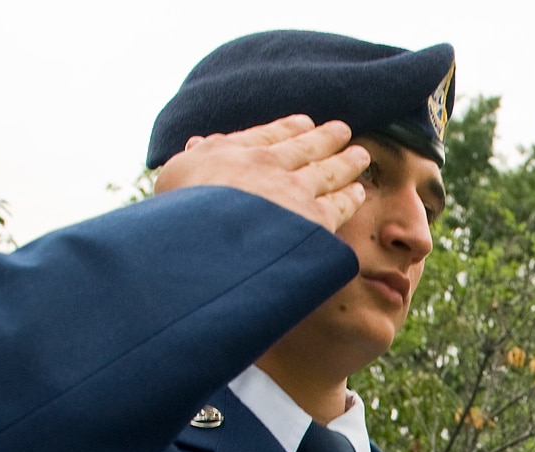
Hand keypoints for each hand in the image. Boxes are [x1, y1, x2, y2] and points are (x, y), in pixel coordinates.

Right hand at [155, 116, 368, 232]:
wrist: (206, 245)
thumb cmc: (179, 218)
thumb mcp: (173, 179)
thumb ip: (192, 159)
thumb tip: (197, 145)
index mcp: (230, 153)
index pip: (265, 136)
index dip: (287, 128)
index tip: (304, 122)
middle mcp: (266, 166)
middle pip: (304, 147)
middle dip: (325, 138)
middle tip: (343, 130)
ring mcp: (293, 192)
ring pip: (327, 172)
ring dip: (346, 162)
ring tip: (361, 155)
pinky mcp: (314, 221)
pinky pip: (338, 206)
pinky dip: (350, 197)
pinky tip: (358, 193)